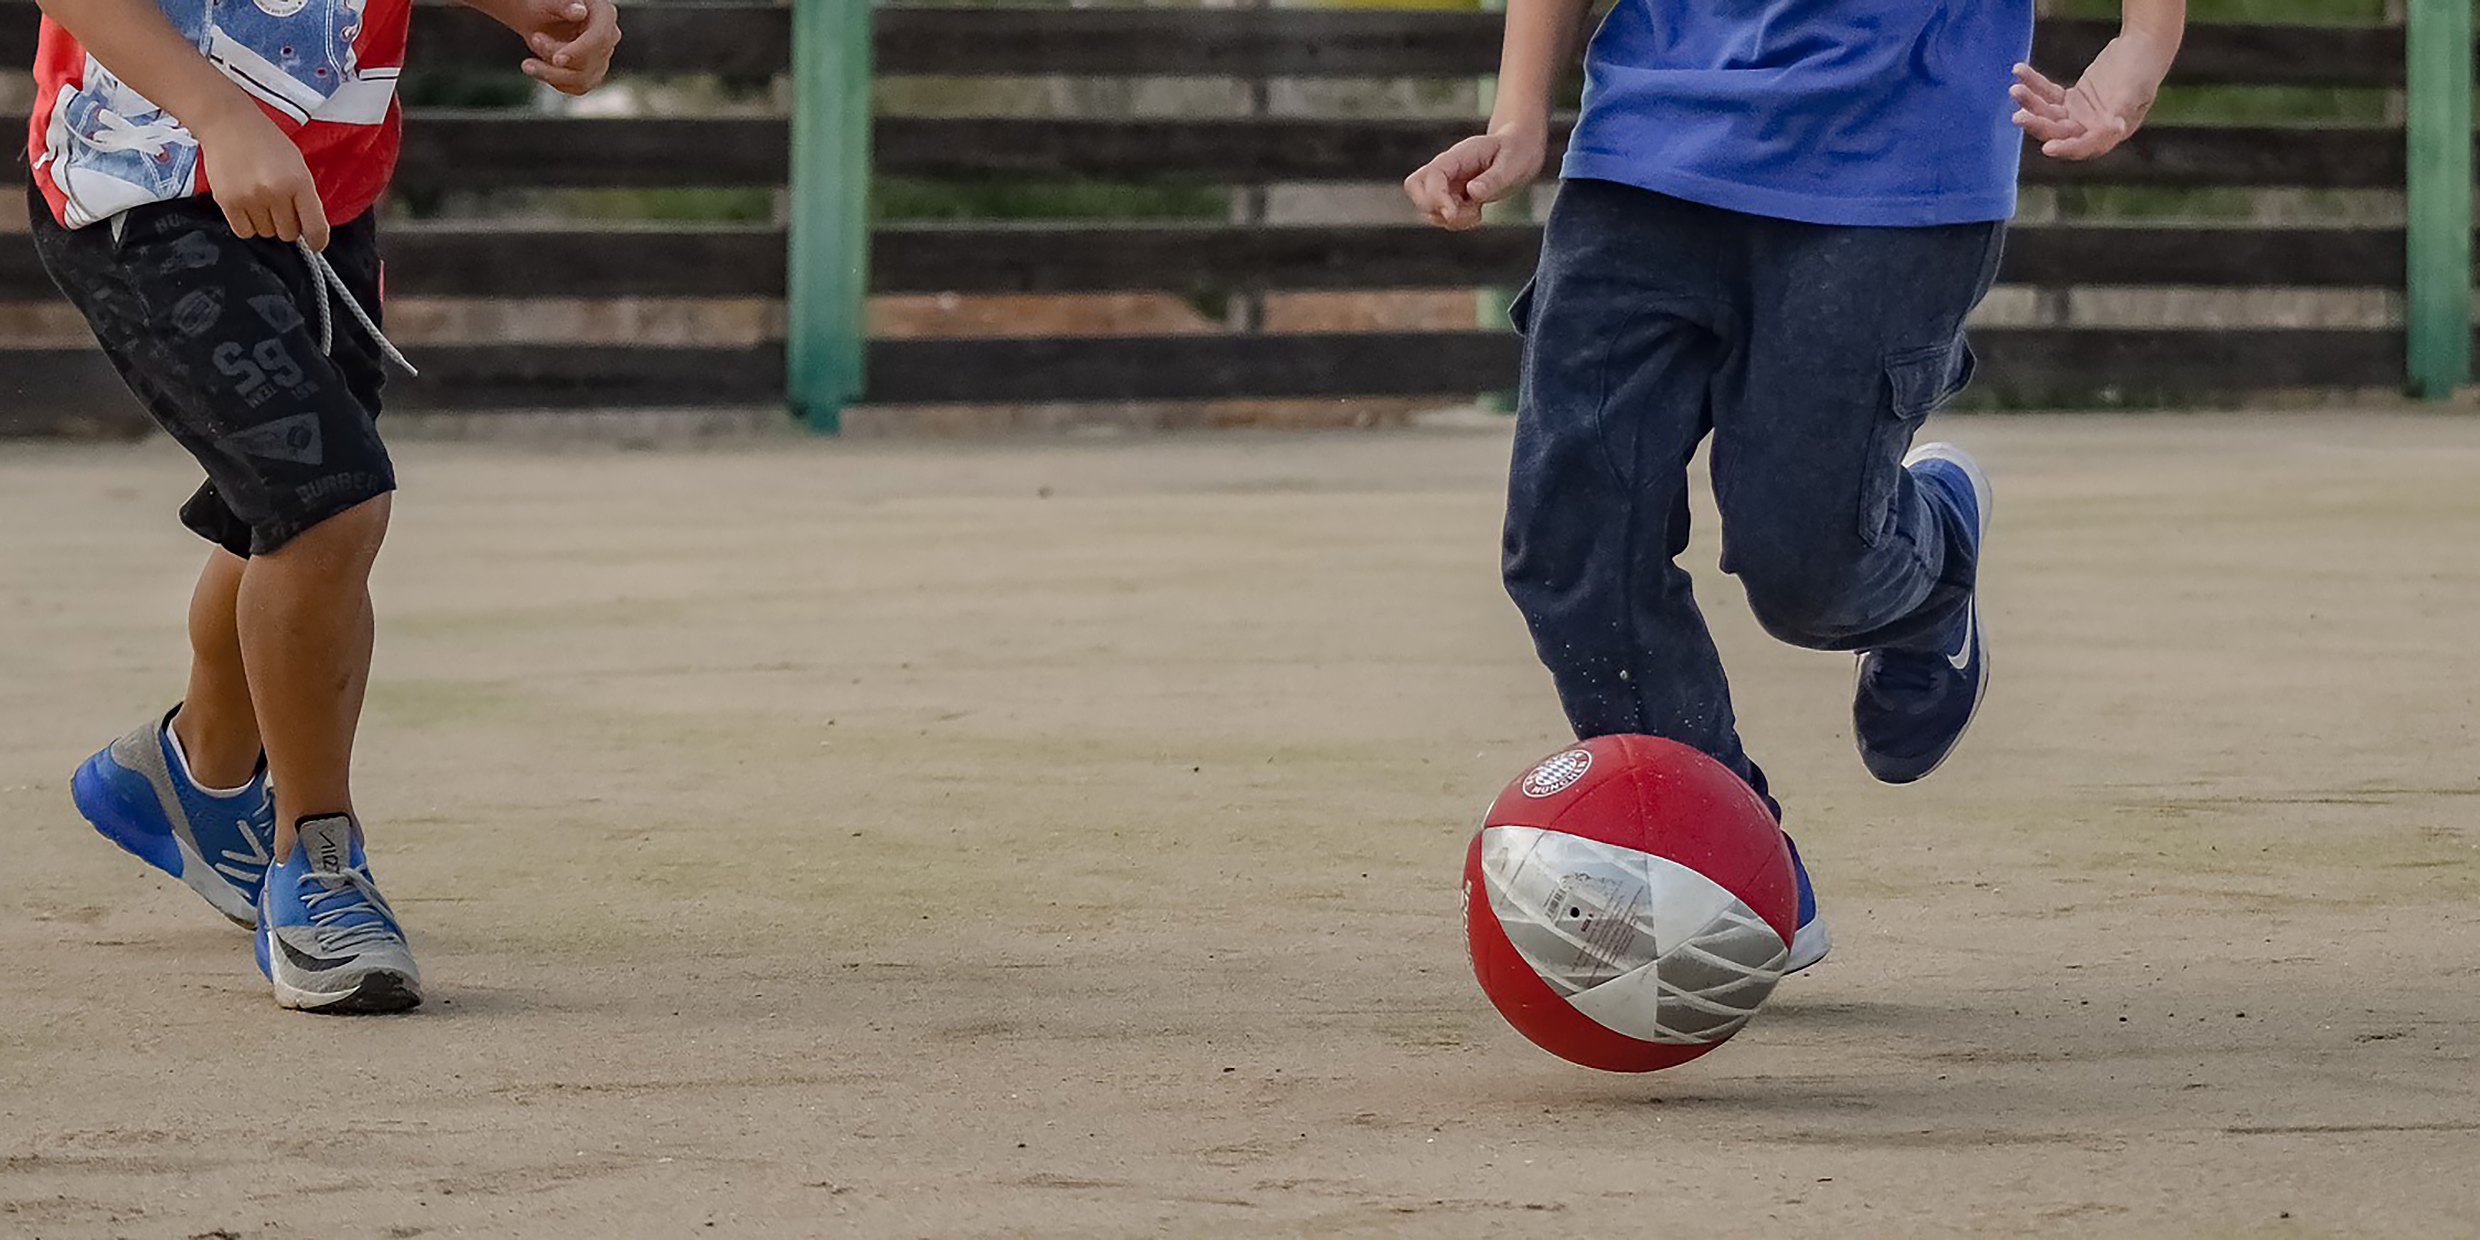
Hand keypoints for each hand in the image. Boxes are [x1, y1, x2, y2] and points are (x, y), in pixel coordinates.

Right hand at [199, 109, 329, 249]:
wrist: (228, 122)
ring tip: (260, 198)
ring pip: (266, 233)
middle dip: (287, 224)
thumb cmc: (265, 141)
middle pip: (289, 233)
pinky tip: (247, 206)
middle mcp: (276, 192)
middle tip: (279, 206)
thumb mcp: (297, 164)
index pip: (315, 227)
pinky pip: (244, 231)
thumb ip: (304, 195)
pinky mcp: (227, 201)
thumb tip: (309, 228)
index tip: (316, 243)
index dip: (318, 240)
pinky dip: (248, 224)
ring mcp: (250, 198)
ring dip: (266, 223)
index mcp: (299, 182)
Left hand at [517, 0, 620, 94]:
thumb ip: (564, 3)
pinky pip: (576, 87)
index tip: (556, 60)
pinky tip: (541, 66)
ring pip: (582, 79)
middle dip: (555, 56)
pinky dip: (554, 80)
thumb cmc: (547, 4)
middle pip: (590, 61)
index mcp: (604, 14)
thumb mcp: (550, 0)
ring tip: (531, 58)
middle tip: (535, 38)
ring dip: (551, 73)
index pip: (600, 38)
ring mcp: (602, 58)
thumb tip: (578, 12)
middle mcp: (608, 37)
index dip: (579, 51)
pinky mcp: (592, 74)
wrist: (540, 17)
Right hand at [1404, 127, 1544, 230]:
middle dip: (1433, 207)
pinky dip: (1457, 222)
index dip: (1436, 197)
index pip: (1431, 176)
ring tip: (1477, 211)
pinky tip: (1476, 212)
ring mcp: (1446, 184)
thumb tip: (1472, 192)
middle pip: (1414, 187)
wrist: (1518, 150)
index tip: (1453, 213)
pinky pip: (1442, 216)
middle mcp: (1446, 169)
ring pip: (1429, 208)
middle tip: (1463, 211)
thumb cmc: (1515, 152)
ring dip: (1450, 218)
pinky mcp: (1451, 197)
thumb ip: (1492, 179)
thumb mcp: (1511, 165)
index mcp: (1457, 157)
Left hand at [2012, 34, 2174, 160]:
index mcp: (2109, 134)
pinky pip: (2046, 95)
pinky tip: (2019, 71)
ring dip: (2030, 102)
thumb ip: (2122, 110)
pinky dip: (2033, 84)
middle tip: (2018, 116)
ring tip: (2015, 89)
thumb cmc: (2144, 70)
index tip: (2047, 148)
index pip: (2084, 146)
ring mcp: (2078, 116)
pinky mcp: (2069, 100)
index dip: (2066, 148)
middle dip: (2038, 124)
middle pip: (2058, 132)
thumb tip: (2116, 129)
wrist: (2142, 47)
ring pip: (2048, 114)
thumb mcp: (2135, 90)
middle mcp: (2090, 129)